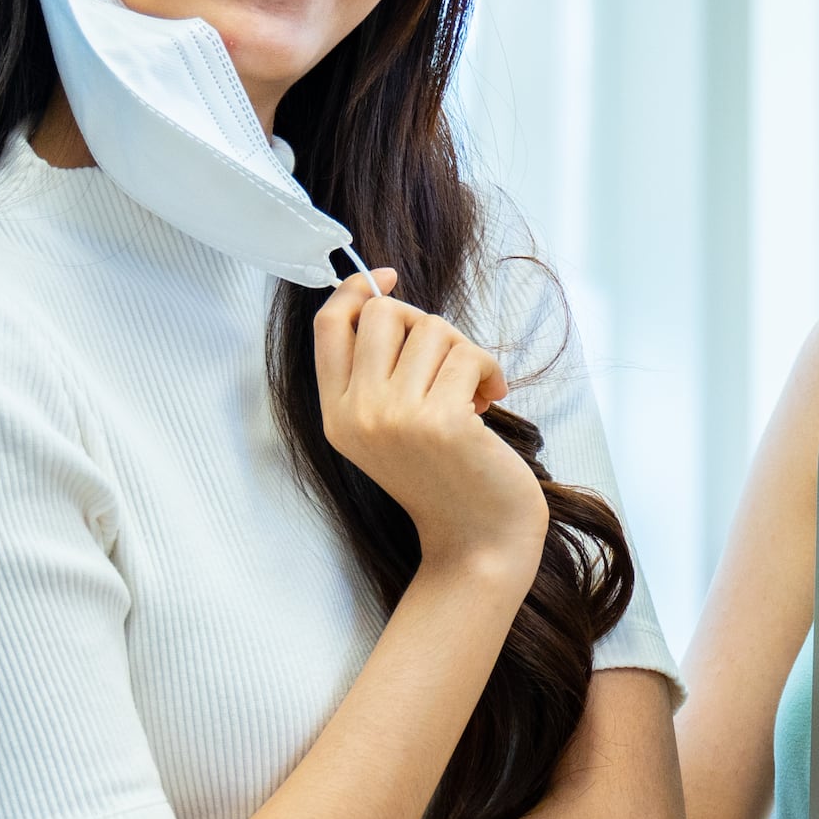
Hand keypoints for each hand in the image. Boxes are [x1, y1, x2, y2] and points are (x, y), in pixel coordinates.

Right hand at [310, 273, 542, 581]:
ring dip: (463, 351)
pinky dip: (488, 370)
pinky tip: (490, 400)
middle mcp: (357, 414)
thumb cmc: (445, 479)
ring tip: (470, 391)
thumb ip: (378, 373)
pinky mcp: (441, 421)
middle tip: (448, 362)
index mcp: (336, 414)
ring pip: (431, 328)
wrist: (478, 542)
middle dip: (426, 324)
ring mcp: (396, 417)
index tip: (386, 276)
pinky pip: (467, 354)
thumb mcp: (389, 427)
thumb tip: (386, 298)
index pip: (328, 325)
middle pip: (382, 313)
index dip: (355, 289)